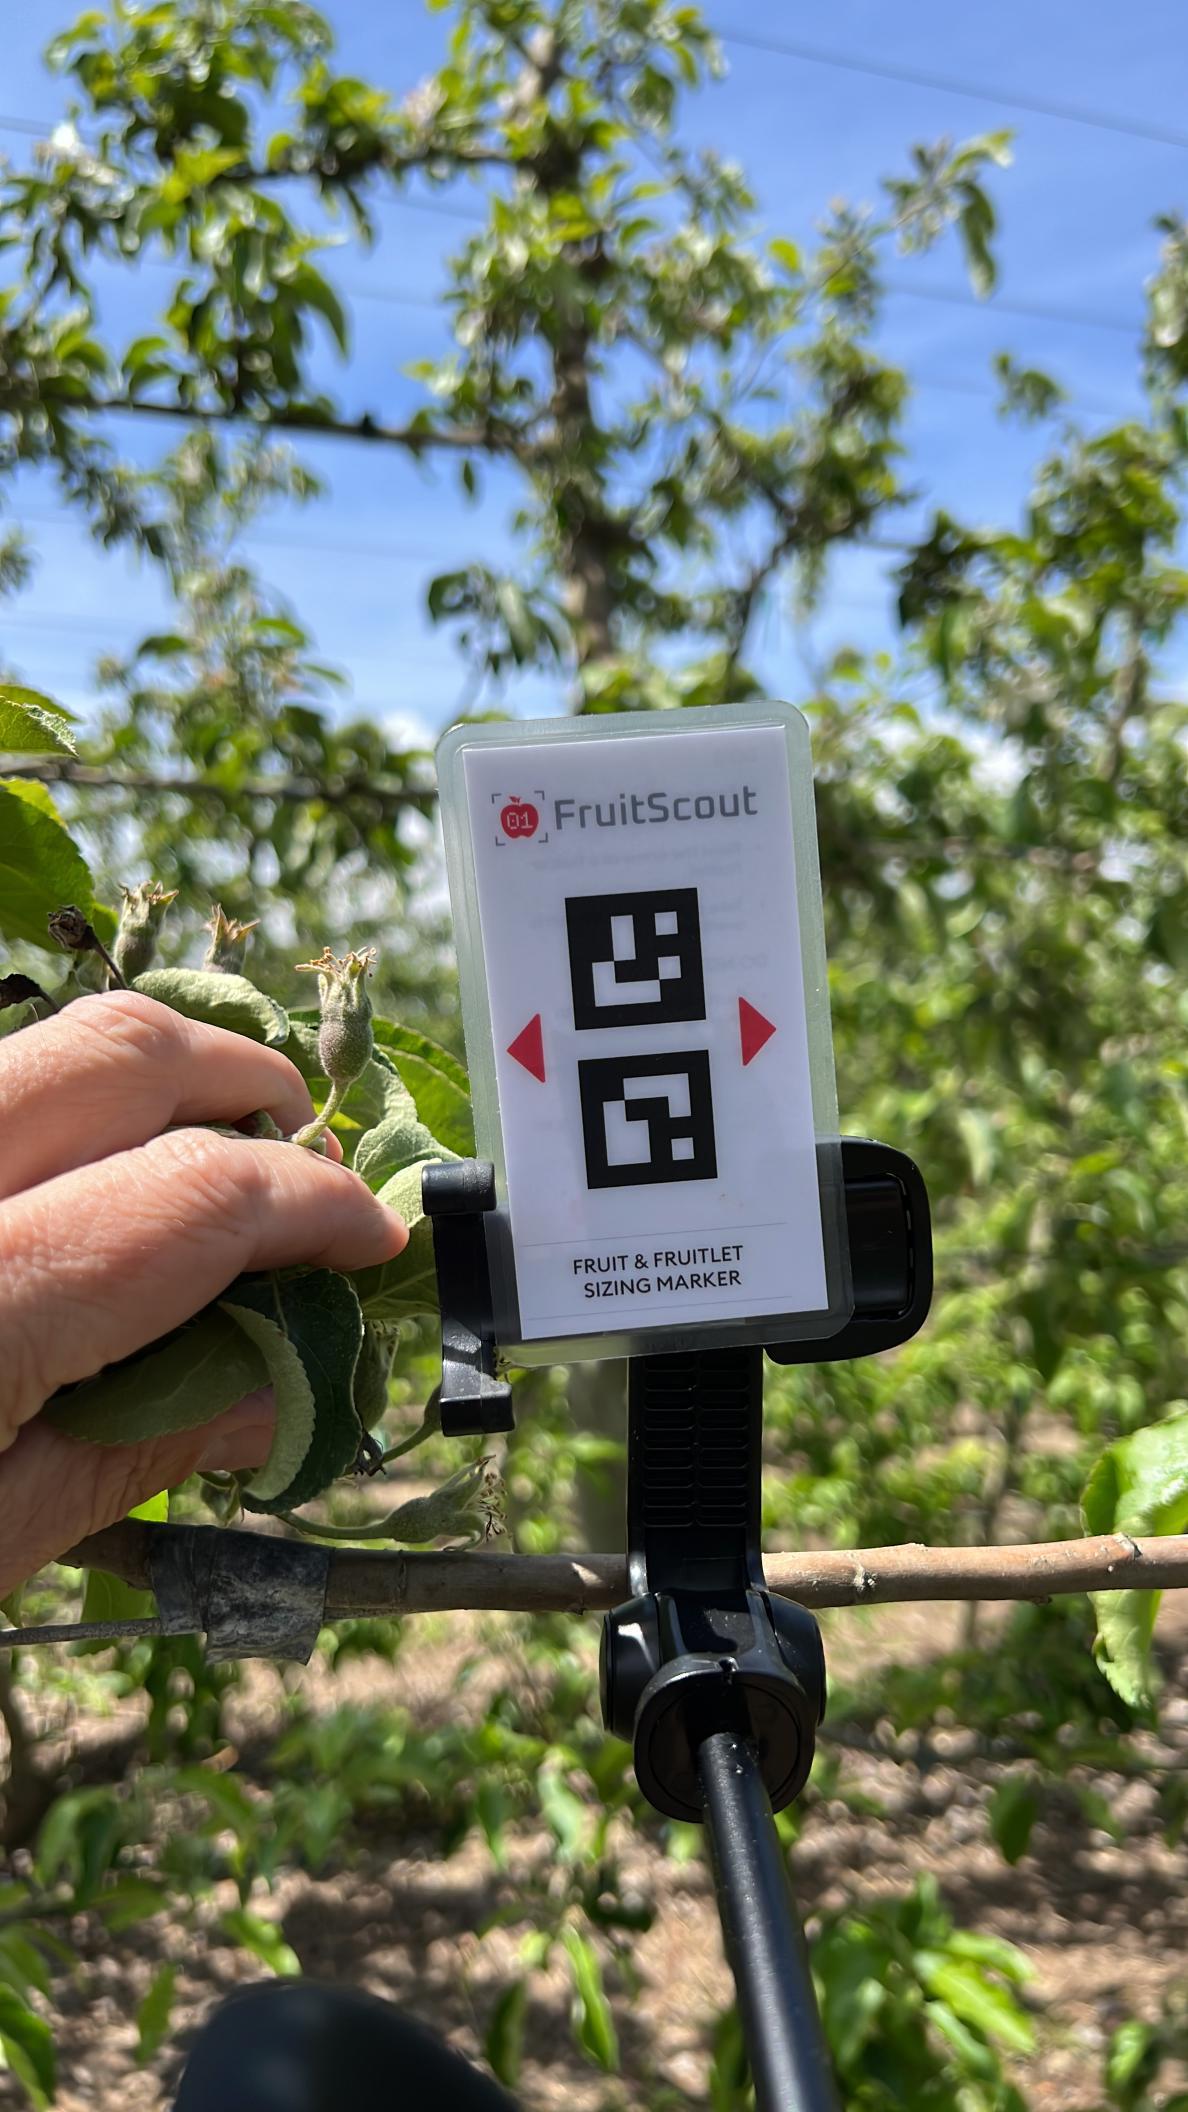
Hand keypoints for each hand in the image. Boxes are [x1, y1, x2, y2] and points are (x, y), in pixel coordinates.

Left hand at [0, 991, 406, 1596]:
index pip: (197, 1193)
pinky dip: (69, 1115)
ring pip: (47, 1042)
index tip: (371, 1244)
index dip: (314, 1207)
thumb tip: (280, 1392)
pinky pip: (1, 1088)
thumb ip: (138, 1450)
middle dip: (248, 1086)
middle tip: (309, 1170)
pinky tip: (93, 1194)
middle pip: (126, 1053)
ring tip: (210, 1166)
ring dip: (154, 1081)